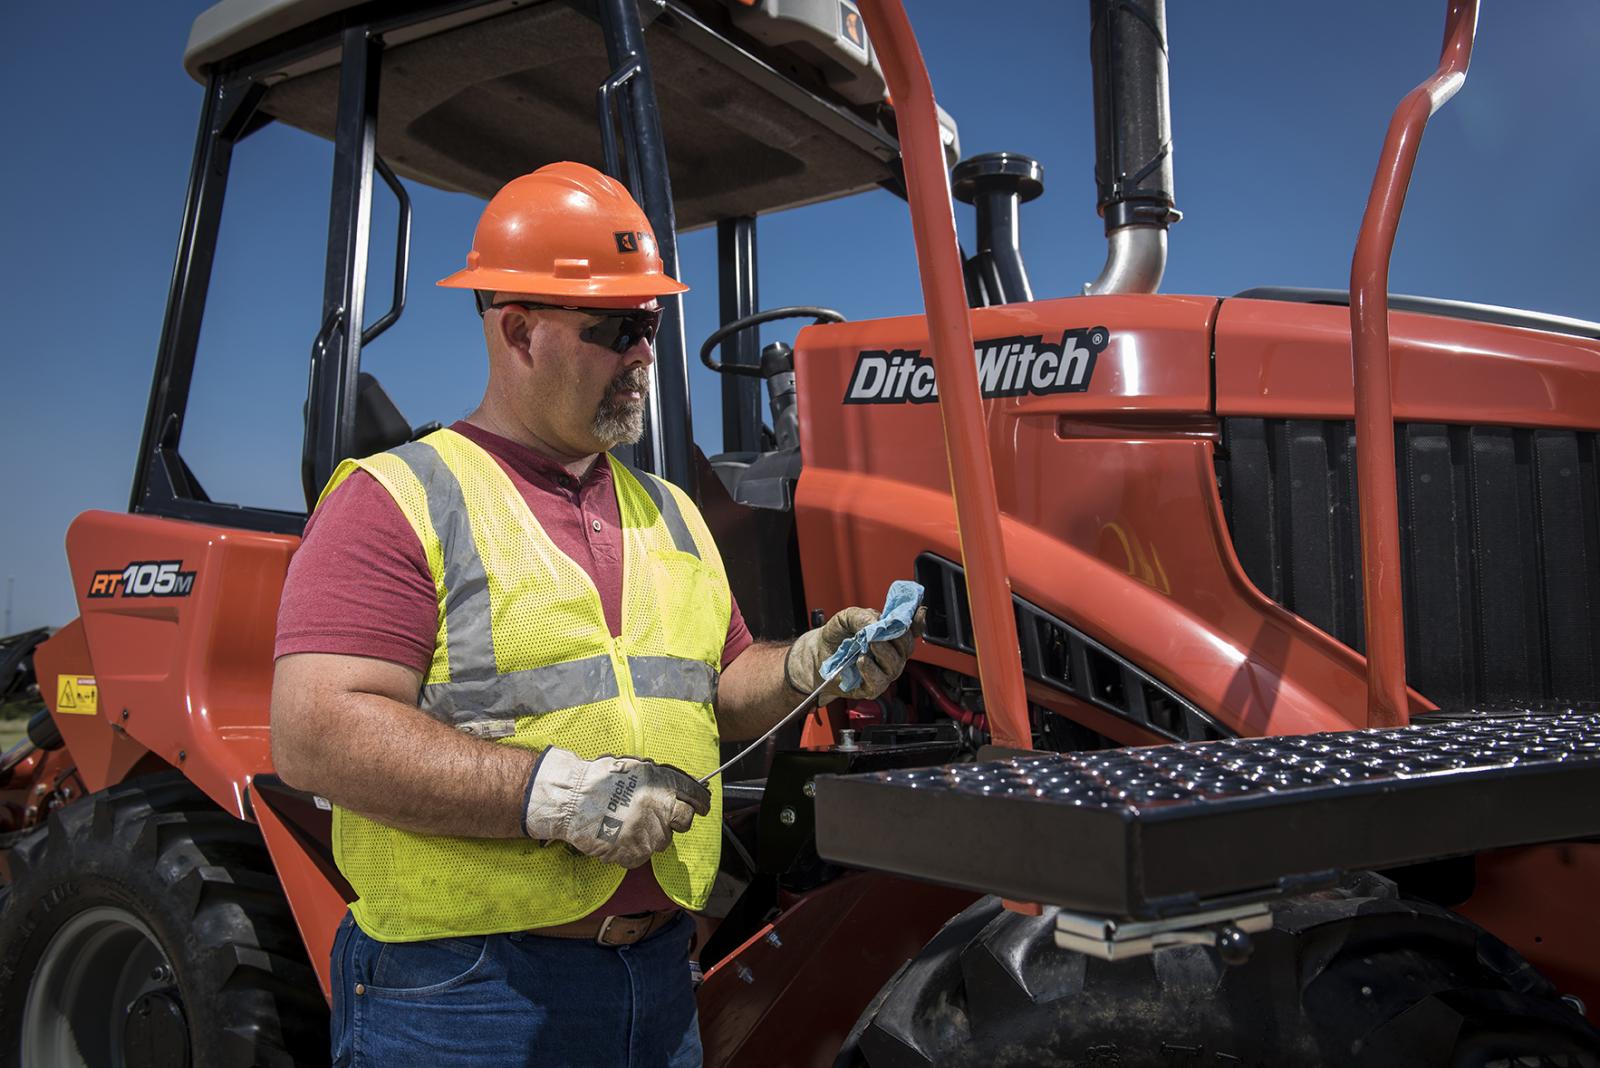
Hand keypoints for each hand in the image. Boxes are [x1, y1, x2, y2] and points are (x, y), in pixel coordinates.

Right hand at [521, 748, 711, 868]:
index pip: (695, 795)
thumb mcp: (634, 768)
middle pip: (684, 821)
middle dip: (677, 821)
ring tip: (628, 825)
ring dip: (651, 835)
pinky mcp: (635, 853)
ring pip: (662, 840)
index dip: (700, 801)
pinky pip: (641, 855)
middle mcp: (662, 809)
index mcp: (663, 785)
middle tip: (660, 818)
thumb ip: (658, 779)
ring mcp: (650, 834)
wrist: (572, 800)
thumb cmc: (599, 780)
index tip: (702, 806)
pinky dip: (632, 850)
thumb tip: (676, 787)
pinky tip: (617, 838)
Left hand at [785, 606, 925, 701]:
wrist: (817, 657)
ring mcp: (884, 671)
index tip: (919, 613)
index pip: (912, 629)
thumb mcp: (845, 618)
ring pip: (895, 664)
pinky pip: (879, 681)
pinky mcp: (873, 687)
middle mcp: (892, 653)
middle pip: (907, 646)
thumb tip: (876, 622)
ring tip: (869, 645)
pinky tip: (862, 661)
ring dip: (884, 652)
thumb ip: (862, 616)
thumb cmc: (836, 638)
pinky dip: (872, 670)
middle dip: (896, 637)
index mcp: (889, 635)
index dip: (919, 621)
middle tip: (880, 631)